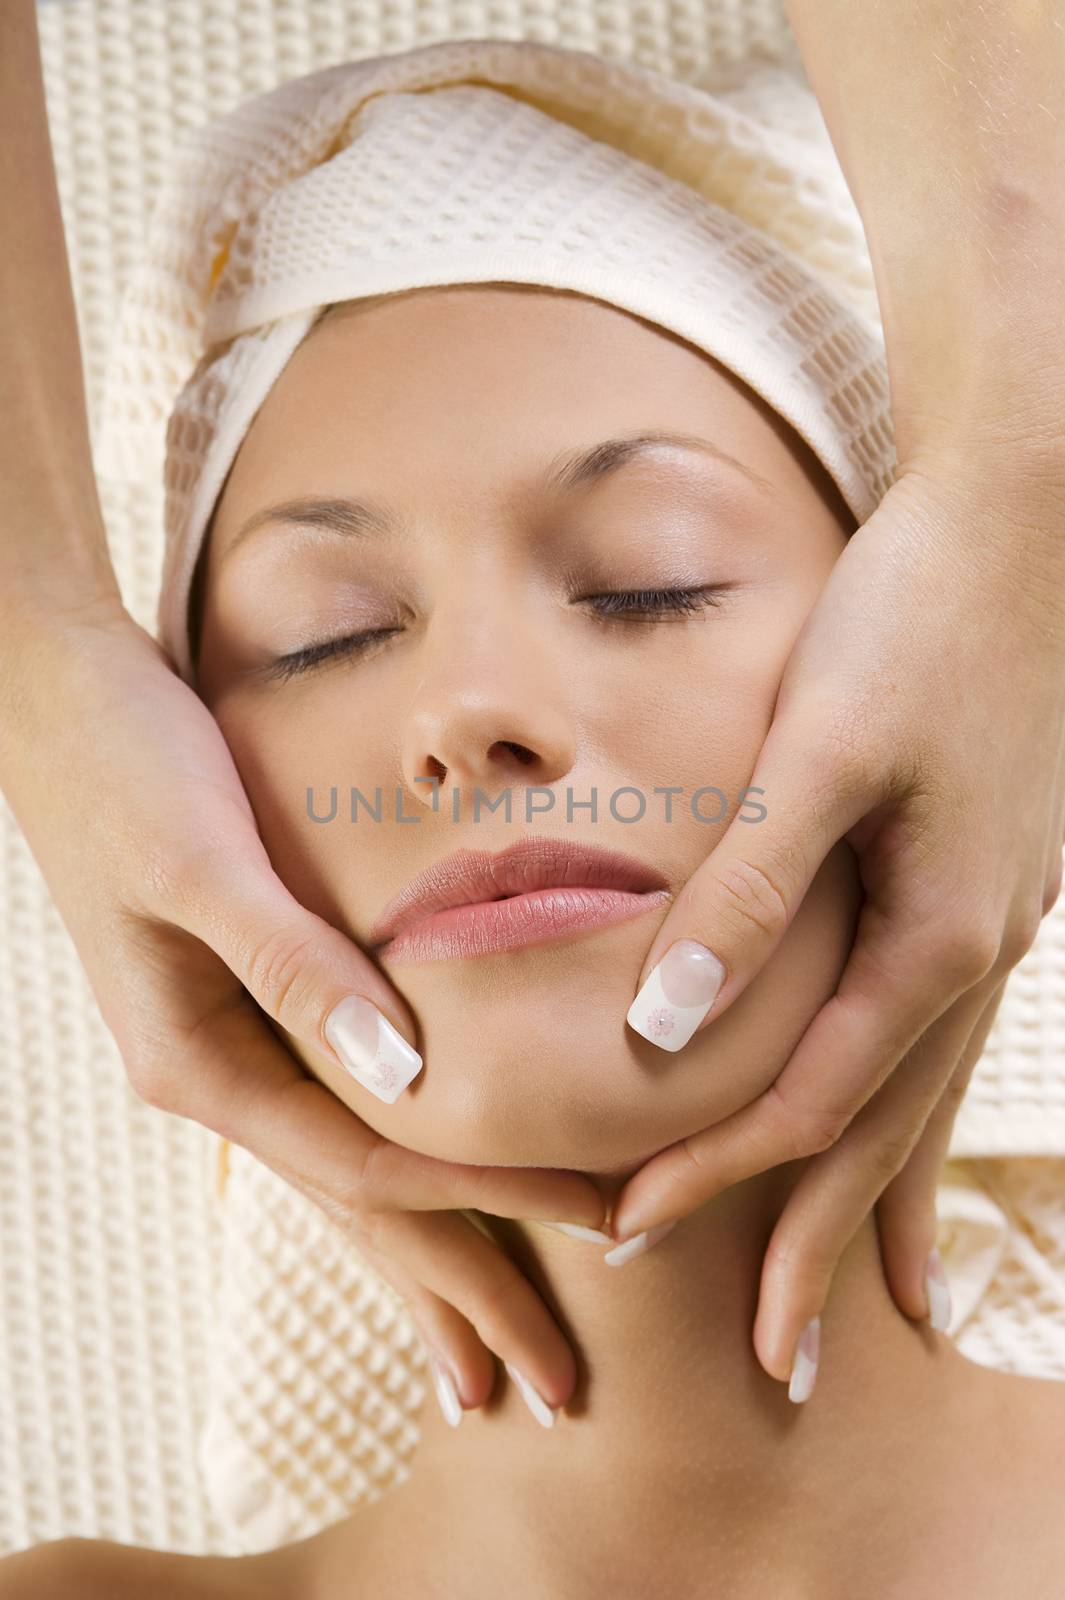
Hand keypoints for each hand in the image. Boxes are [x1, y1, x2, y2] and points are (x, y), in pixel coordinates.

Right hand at [0, 597, 607, 1418]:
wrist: (52, 700)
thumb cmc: (123, 764)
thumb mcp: (201, 862)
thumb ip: (293, 968)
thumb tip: (407, 1076)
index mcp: (200, 1061)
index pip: (373, 1165)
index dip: (488, 1208)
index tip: (601, 1230)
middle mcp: (215, 1075)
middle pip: (362, 1209)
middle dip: (458, 1295)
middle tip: (552, 1391)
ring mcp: (225, 1050)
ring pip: (350, 1178)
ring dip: (427, 1260)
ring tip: (492, 1351)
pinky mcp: (244, 1008)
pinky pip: (338, 1114)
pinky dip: (399, 1166)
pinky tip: (433, 1193)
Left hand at [605, 454, 1064, 1388]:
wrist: (1028, 524)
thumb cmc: (918, 619)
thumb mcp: (827, 746)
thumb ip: (752, 889)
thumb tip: (663, 1027)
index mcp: (932, 935)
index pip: (804, 1103)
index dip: (713, 1178)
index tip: (621, 1235)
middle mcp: (974, 952)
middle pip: (880, 1136)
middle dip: (813, 1248)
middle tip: (773, 1368)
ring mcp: (992, 924)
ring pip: (924, 1097)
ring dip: (879, 1200)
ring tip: (865, 1300)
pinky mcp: (983, 885)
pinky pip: (939, 1032)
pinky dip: (913, 1105)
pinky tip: (903, 1115)